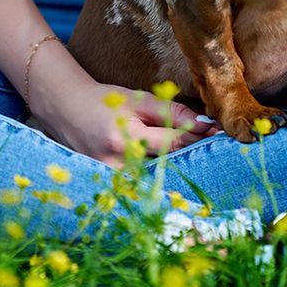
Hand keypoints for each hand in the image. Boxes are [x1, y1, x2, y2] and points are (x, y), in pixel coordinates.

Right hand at [30, 74, 219, 168]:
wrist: (67, 110)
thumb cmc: (104, 100)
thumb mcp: (137, 99)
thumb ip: (170, 111)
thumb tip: (203, 125)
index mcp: (127, 137)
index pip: (173, 143)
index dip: (198, 139)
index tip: (220, 135)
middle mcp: (118, 163)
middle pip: (168, 167)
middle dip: (193, 161)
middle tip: (219, 156)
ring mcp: (112, 180)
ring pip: (155, 180)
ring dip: (179, 174)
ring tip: (202, 168)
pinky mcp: (108, 187)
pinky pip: (141, 186)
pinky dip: (158, 181)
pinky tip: (175, 180)